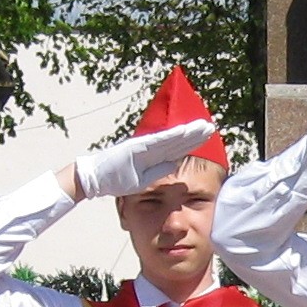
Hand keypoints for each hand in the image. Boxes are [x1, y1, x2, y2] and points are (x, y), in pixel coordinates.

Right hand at [76, 117, 218, 200]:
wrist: (93, 178)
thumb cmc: (115, 179)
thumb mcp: (142, 180)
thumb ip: (158, 171)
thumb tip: (174, 164)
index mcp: (152, 156)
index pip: (177, 148)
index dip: (192, 142)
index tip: (207, 136)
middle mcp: (150, 148)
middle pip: (177, 140)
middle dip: (195, 134)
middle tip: (212, 126)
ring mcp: (143, 146)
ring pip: (170, 138)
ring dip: (187, 132)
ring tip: (203, 126)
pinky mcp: (135, 147)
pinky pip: (156, 142)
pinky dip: (170, 137)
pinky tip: (183, 131)